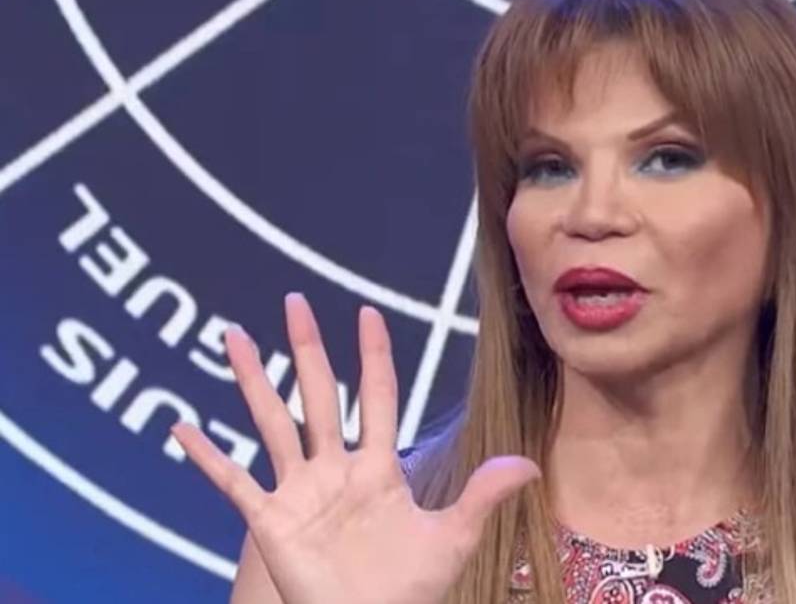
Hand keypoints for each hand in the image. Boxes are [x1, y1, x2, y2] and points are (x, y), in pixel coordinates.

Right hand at [171, 292, 539, 603]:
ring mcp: (299, 492)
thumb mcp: (453, 537)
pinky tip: (183, 426)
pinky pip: (233, 482)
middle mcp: (335, 469)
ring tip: (233, 336)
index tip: (367, 312)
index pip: (375, 396)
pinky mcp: (270, 521)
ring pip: (271, 422)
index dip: (372, 355)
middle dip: (307, 348)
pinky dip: (207, 457)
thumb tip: (531, 466)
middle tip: (294, 300)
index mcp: (377, 467)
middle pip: (318, 394)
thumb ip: (482, 496)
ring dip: (252, 380)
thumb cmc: (411, 589)